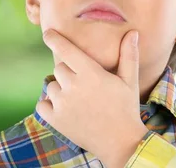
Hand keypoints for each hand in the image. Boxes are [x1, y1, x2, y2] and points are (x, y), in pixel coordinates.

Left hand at [36, 28, 148, 167]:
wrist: (122, 143)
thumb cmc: (126, 109)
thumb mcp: (129, 81)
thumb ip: (128, 55)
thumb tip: (132, 32)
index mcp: (90, 73)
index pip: (65, 49)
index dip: (54, 39)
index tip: (47, 33)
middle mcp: (73, 86)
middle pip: (59, 68)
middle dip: (68, 73)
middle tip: (84, 86)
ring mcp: (62, 103)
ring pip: (51, 86)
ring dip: (60, 90)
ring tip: (79, 101)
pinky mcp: (55, 119)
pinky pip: (42, 104)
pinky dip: (49, 105)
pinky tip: (65, 109)